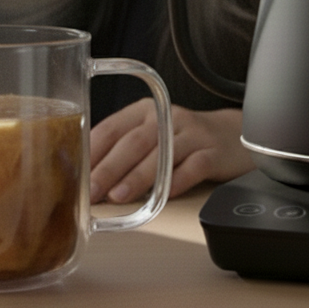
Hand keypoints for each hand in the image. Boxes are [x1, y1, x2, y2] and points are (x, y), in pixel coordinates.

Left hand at [90, 99, 252, 200]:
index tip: (76, 174)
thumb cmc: (182, 140)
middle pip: (133, 142)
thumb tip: (87, 178)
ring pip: (160, 154)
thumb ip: (123, 150)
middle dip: (109, 168)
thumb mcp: (151, 135)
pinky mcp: (213, 152)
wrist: (232, 136)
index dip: (93, 152)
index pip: (112, 128)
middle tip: (92, 191)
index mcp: (144, 111)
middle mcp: (166, 117)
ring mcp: (191, 134)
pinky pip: (193, 167)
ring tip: (118, 196)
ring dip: (137, 177)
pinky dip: (177, 182)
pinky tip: (163, 196)